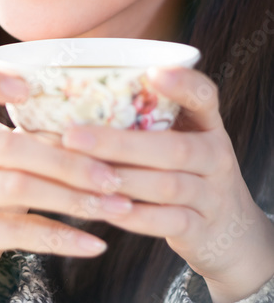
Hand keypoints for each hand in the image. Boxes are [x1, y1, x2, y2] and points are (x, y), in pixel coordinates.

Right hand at [0, 61, 132, 302]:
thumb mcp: (0, 164)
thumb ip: (31, 138)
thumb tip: (101, 128)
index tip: (27, 87)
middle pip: (7, 145)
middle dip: (68, 161)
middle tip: (114, 176)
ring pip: (16, 187)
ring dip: (73, 198)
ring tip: (115, 207)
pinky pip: (15, 233)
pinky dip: (61, 237)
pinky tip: (94, 243)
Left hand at [61, 65, 273, 302]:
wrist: (230, 231)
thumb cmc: (187, 172)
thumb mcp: (181, 138)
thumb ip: (148, 118)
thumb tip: (75, 94)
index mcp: (208, 125)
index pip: (204, 97)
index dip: (183, 84)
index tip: (152, 71)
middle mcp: (216, 156)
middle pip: (174, 148)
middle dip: (119, 143)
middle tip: (72, 135)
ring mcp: (212, 195)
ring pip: (168, 185)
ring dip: (123, 179)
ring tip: (81, 173)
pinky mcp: (202, 230)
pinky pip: (169, 222)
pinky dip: (136, 217)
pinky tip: (105, 208)